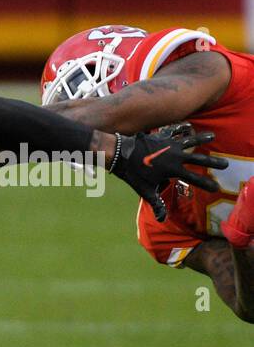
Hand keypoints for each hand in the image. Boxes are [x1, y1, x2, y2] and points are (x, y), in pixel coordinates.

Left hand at [109, 129, 226, 222]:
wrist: (121, 153)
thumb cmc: (132, 174)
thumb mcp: (145, 190)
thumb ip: (156, 203)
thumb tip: (161, 220)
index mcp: (173, 170)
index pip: (194, 179)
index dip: (206, 184)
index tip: (216, 188)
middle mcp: (175, 156)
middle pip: (199, 158)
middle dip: (213, 162)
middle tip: (225, 164)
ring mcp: (170, 144)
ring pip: (190, 140)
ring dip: (202, 138)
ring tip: (212, 136)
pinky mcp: (163, 136)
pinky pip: (175, 131)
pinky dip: (182, 129)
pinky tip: (188, 126)